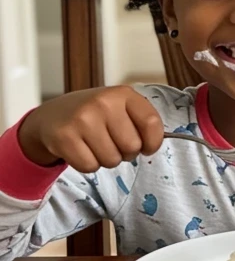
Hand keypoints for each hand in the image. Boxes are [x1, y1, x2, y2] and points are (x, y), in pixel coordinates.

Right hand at [17, 87, 163, 170]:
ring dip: (106, 160)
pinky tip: (81, 150)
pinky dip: (87, 165)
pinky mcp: (64, 137)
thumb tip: (155, 145)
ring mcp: (82, 119)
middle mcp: (103, 103)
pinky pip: (89, 166)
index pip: (151, 122)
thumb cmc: (95, 115)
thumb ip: (140, 121)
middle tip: (113, 144)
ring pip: (111, 160)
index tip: (147, 147)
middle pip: (132, 146)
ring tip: (95, 146)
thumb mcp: (120, 107)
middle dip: (126, 153)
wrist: (53, 115)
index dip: (153, 142)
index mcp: (123, 94)